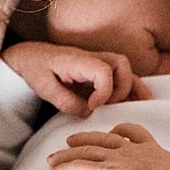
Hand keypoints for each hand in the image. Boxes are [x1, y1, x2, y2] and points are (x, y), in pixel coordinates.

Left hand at [2, 41, 148, 117]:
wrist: (29, 56)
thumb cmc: (36, 69)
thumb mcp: (44, 88)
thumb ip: (66, 102)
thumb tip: (89, 112)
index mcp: (78, 60)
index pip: (103, 71)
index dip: (104, 91)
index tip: (94, 106)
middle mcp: (92, 57)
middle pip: (122, 65)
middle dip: (122, 87)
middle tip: (108, 105)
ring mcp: (98, 62)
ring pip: (126, 69)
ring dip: (132, 87)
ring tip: (140, 105)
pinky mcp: (98, 71)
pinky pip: (120, 76)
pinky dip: (129, 88)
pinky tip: (133, 102)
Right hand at [45, 122, 169, 169]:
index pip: (75, 169)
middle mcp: (117, 155)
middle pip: (84, 151)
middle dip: (65, 155)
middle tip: (52, 159)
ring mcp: (133, 148)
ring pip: (103, 138)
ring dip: (85, 138)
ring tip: (71, 140)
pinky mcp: (150, 146)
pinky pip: (132, 131)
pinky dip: (120, 128)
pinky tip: (113, 131)